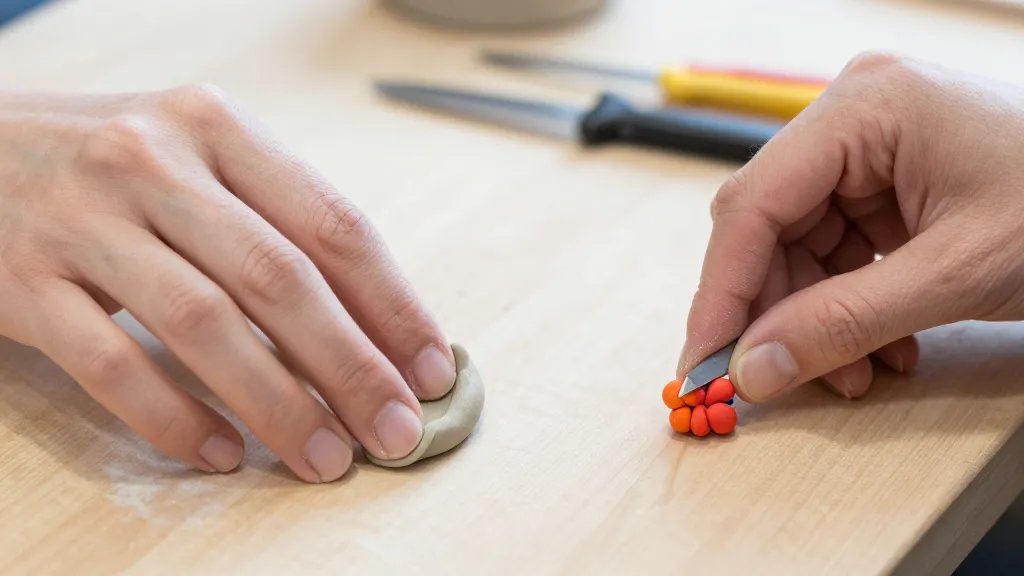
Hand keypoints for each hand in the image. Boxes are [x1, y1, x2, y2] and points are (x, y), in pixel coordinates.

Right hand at [0, 85, 456, 481]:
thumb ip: (278, 223)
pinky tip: (220, 455)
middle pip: (279, 278)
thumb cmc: (114, 168)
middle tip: (396, 432)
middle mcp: (155, 161)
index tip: (432, 370)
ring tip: (325, 457)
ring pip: (204, 323)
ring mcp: (85, 219)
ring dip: (277, 403)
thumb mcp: (200, 159)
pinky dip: (172, 416)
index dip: (393, 305)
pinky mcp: (24, 280)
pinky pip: (109, 362)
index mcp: (219, 128)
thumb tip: (376, 325)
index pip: (332, 224)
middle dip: (351, 366)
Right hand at [677, 53, 1023, 401]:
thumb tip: (754, 368)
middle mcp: (854, 116)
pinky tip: (878, 345)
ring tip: (852, 372)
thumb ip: (843, 323)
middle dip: (775, 311)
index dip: (721, 290)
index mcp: (864, 108)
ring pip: (798, 245)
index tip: (704, 359)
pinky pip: (836, 248)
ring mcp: (869, 145)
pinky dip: (845, 303)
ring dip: (814, 317)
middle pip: (769, 226)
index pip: (754, 204)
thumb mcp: (955, 275)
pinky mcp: (885, 177)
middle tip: (774, 378)